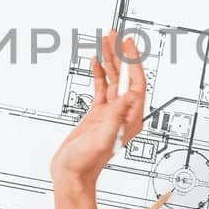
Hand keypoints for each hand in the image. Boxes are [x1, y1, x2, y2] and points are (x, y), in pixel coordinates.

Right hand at [50, 31, 146, 187]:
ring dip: (110, 60)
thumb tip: (130, 96)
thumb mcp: (104, 138)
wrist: (71, 173)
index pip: (137, 83)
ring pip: (113, 79)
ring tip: (105, 41)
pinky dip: (99, 73)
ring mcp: (110, 113)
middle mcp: (123, 113)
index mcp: (130, 118)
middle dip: (122, 55)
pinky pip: (101, 88)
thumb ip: (117, 117)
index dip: (134, 62)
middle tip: (116, 35)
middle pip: (126, 77)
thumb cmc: (86, 162)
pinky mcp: (97, 114)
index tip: (128, 44)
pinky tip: (96, 62)